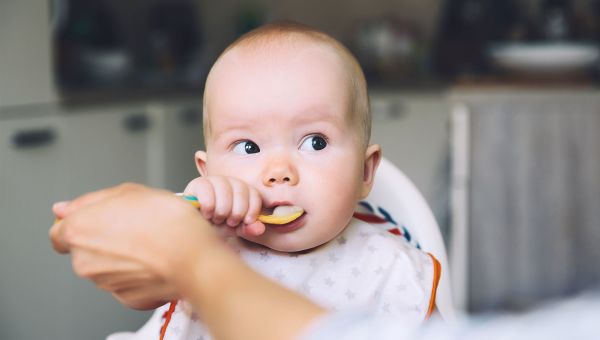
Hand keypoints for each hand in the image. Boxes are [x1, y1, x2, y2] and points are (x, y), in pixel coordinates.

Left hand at [49, 183, 221, 309]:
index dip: (79, 223)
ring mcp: (105, 283)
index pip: (58, 231)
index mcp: (78, 231)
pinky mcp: (127, 298)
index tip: (97, 220)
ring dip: (123, 256)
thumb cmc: (166, 221)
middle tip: (134, 226)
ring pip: (107, 267)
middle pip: (85, 249)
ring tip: (150, 241)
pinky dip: (138, 273)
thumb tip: (63, 209)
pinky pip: (127, 283)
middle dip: (105, 239)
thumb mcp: (129, 191)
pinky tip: (155, 259)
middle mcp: (84, 261)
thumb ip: (90, 200)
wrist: (193, 256)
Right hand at [183, 176, 265, 236]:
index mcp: (242, 190)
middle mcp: (229, 181)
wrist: (194, 228)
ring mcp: (213, 180)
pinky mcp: (198, 183)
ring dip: (222, 210)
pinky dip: (208, 207)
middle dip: (236, 212)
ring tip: (216, 219)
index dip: (252, 209)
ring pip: (225, 190)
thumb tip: (260, 228)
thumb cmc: (215, 225)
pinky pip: (207, 191)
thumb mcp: (234, 229)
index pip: (254, 194)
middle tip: (228, 221)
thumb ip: (248, 228)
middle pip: (241, 190)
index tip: (246, 221)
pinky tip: (206, 214)